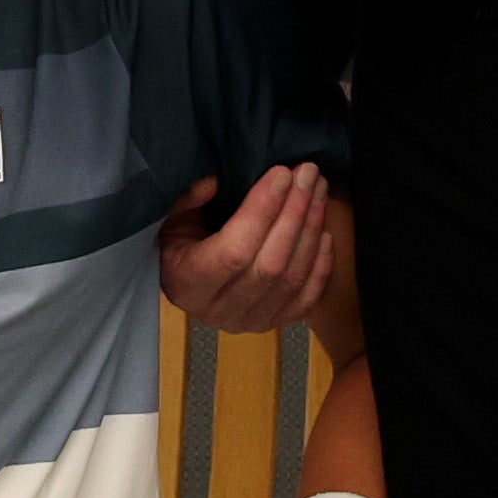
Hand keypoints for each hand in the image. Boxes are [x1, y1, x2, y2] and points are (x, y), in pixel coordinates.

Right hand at [158, 161, 338, 332]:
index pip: (234, 250)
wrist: (187, 286)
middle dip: (294, 213)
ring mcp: (250, 322)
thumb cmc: (180, 245)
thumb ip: (189, 199)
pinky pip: (307, 299)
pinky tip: (326, 232)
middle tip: (309, 173)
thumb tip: (216, 181)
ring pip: (292, 278)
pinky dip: (321, 265)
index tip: (282, 173)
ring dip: (311, 230)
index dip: (262, 211)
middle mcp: (219, 310)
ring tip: (320, 191)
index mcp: (188, 283)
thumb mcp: (171, 218)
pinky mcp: (273, 324)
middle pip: (270, 264)